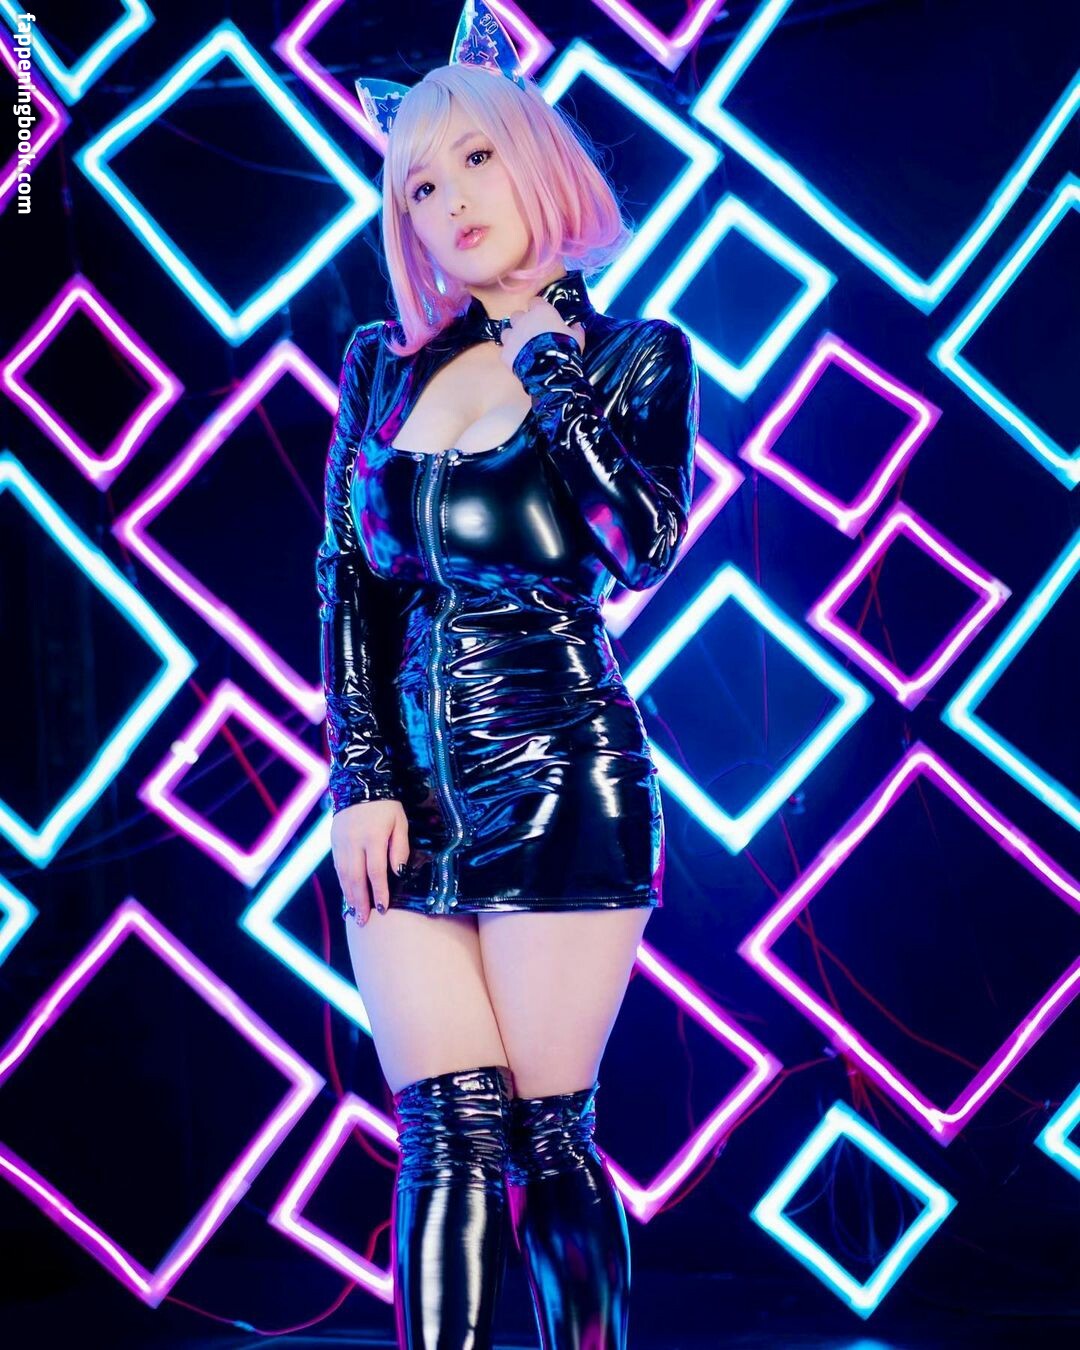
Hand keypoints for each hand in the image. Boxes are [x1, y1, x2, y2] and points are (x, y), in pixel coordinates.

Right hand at [331, 799, 409, 925]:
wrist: (358, 783)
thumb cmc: (386, 806)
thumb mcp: (400, 822)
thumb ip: (399, 848)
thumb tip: (398, 873)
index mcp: (373, 837)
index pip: (376, 871)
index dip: (379, 892)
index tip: (383, 908)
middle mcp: (354, 842)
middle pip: (356, 878)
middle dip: (360, 901)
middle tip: (363, 921)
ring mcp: (341, 843)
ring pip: (344, 875)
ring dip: (349, 896)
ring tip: (354, 913)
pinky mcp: (334, 842)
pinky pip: (337, 868)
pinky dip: (342, 883)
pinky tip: (347, 895)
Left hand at [498, 296, 584, 371]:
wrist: (550, 370)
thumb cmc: (565, 349)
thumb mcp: (576, 339)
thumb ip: (576, 330)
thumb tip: (578, 326)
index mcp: (541, 312)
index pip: (534, 301)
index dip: (537, 309)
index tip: (541, 316)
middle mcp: (523, 320)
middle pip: (517, 315)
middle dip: (522, 322)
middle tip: (531, 333)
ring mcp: (512, 336)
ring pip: (506, 331)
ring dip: (513, 336)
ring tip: (521, 346)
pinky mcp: (505, 352)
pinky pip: (505, 350)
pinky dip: (510, 354)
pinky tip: (518, 360)